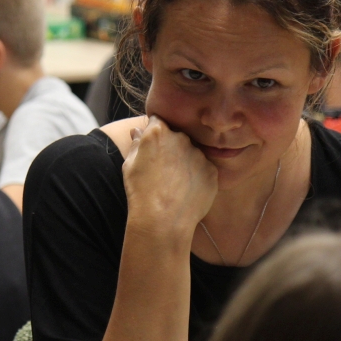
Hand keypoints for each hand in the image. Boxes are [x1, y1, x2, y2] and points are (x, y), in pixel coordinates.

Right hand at [121, 116, 216, 238]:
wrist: (162, 219)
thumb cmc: (140, 192)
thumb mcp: (130, 165)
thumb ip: (136, 144)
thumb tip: (138, 131)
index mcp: (158, 132)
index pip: (158, 121)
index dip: (155, 132)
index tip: (154, 146)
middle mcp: (181, 138)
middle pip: (178, 136)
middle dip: (172, 147)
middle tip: (164, 169)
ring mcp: (199, 154)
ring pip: (192, 153)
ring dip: (186, 162)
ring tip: (175, 184)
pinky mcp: (211, 170)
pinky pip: (204, 169)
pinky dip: (197, 177)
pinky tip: (186, 192)